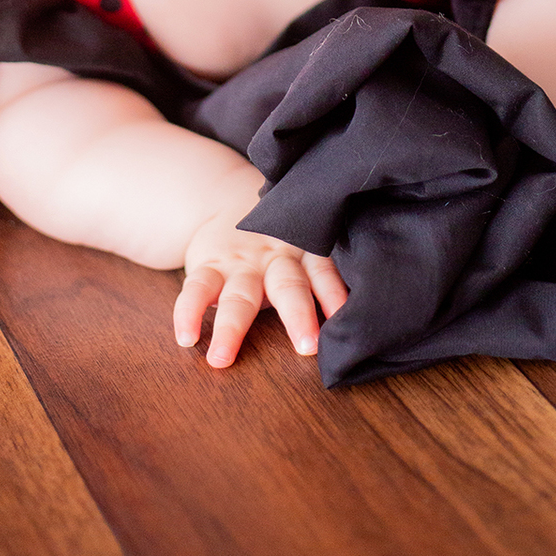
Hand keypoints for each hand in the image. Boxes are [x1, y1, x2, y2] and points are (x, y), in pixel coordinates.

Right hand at [174, 179, 347, 368]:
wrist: (227, 197)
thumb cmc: (278, 235)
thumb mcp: (303, 241)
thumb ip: (323, 272)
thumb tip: (368, 316)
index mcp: (304, 251)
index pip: (324, 272)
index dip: (335, 294)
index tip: (345, 320)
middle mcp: (275, 257)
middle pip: (288, 286)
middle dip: (298, 316)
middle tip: (308, 348)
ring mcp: (240, 262)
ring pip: (239, 294)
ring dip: (232, 327)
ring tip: (221, 358)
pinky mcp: (208, 264)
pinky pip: (196, 289)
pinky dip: (188, 313)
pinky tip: (186, 338)